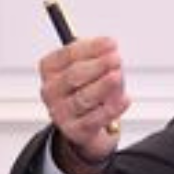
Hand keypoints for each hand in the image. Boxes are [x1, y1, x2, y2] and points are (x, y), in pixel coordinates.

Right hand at [36, 35, 130, 173]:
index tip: (110, 43)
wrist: (85, 123)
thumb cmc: (86, 88)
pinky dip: (111, 108)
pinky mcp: (75, 130)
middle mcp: (51, 91)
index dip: (91, 48)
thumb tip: (109, 51)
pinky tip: (124, 99)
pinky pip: (94, 119)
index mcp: (50, 70)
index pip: (68, 55)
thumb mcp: (89, 67)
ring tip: (117, 76)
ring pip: (83, 98)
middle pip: (73, 76)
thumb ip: (98, 56)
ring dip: (102, 86)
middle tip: (116, 59)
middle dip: (98, 65)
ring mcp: (60, 112)